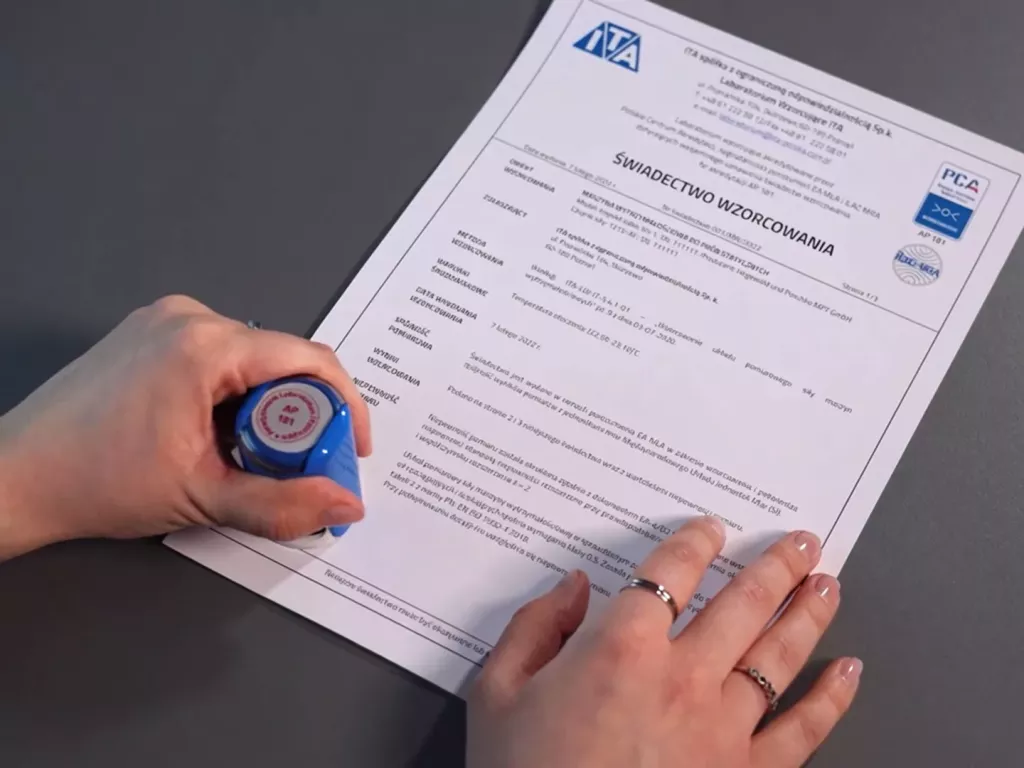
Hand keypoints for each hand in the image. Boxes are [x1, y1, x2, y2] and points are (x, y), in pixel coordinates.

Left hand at [0, 295, 370, 559]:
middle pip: (283, 360)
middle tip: (297, 466)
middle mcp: (190, 317)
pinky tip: (218, 435)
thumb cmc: (94, 481)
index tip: (350, 450)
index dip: (345, 407)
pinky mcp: (152, 332)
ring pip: (254, 359)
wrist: (16, 476)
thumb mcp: (203, 497)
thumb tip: (343, 504)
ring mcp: (167, 320)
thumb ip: (284, 504)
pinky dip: (236, 395)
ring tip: (248, 456)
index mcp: (206, 346)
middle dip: (304, 416)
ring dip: (268, 407)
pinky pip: (221, 357)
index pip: (310, 360)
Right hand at [469, 518, 858, 766]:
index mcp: (620, 648)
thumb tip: (570, 588)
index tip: (711, 529)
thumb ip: (532, 628)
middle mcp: (681, 677)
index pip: (670, 572)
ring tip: (827, 583)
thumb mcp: (497, 695)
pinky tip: (849, 672)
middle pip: (743, 604)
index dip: (695, 542)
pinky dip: (832, 699)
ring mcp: (722, 728)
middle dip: (776, 565)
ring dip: (807, 612)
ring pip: (778, 654)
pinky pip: (804, 730)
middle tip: (801, 542)